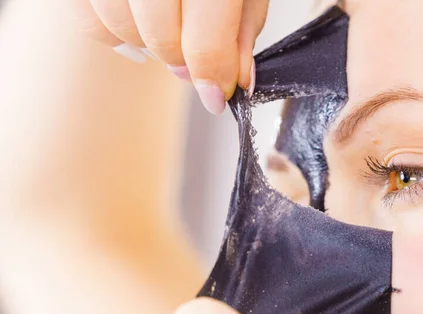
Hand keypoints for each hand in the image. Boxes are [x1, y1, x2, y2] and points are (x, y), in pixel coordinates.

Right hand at [69, 0, 268, 114]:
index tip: (218, 95)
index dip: (213, 77)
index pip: (205, 41)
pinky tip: (137, 17)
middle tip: (194, 49)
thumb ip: (242, 29)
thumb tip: (236, 80)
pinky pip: (88, 20)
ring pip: (122, 30)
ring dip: (150, 43)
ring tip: (167, 21)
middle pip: (162, 38)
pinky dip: (113, 31)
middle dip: (183, 58)